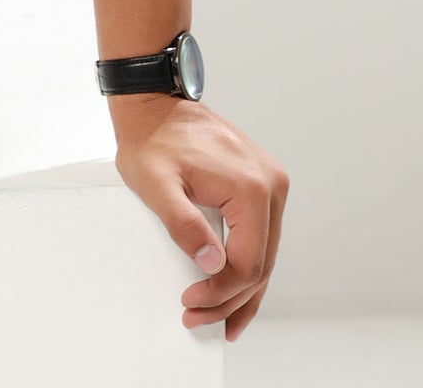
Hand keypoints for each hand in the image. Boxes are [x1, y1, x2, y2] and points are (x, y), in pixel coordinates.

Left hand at [108, 95, 289, 342]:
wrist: (156, 104)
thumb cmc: (152, 139)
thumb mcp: (155, 184)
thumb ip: (183, 224)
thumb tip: (212, 264)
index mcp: (251, 187)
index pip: (247, 262)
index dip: (220, 293)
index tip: (190, 303)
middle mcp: (271, 184)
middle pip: (261, 264)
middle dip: (231, 299)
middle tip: (200, 319)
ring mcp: (270, 182)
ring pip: (266, 253)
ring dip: (243, 289)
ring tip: (221, 319)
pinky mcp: (261, 182)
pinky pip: (261, 234)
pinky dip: (248, 263)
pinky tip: (235, 286)